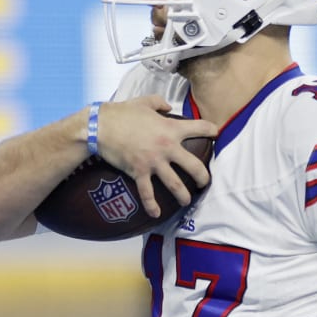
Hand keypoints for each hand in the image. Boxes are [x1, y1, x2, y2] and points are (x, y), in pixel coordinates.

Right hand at [94, 96, 216, 216]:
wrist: (99, 126)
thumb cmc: (121, 112)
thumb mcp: (144, 102)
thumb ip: (160, 103)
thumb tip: (168, 107)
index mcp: (171, 128)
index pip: (200, 128)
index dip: (211, 130)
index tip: (216, 134)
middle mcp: (167, 147)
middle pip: (195, 166)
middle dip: (203, 177)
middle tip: (204, 182)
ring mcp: (154, 162)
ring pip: (176, 185)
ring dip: (183, 196)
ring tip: (186, 201)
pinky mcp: (139, 172)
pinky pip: (148, 193)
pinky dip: (152, 206)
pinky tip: (156, 214)